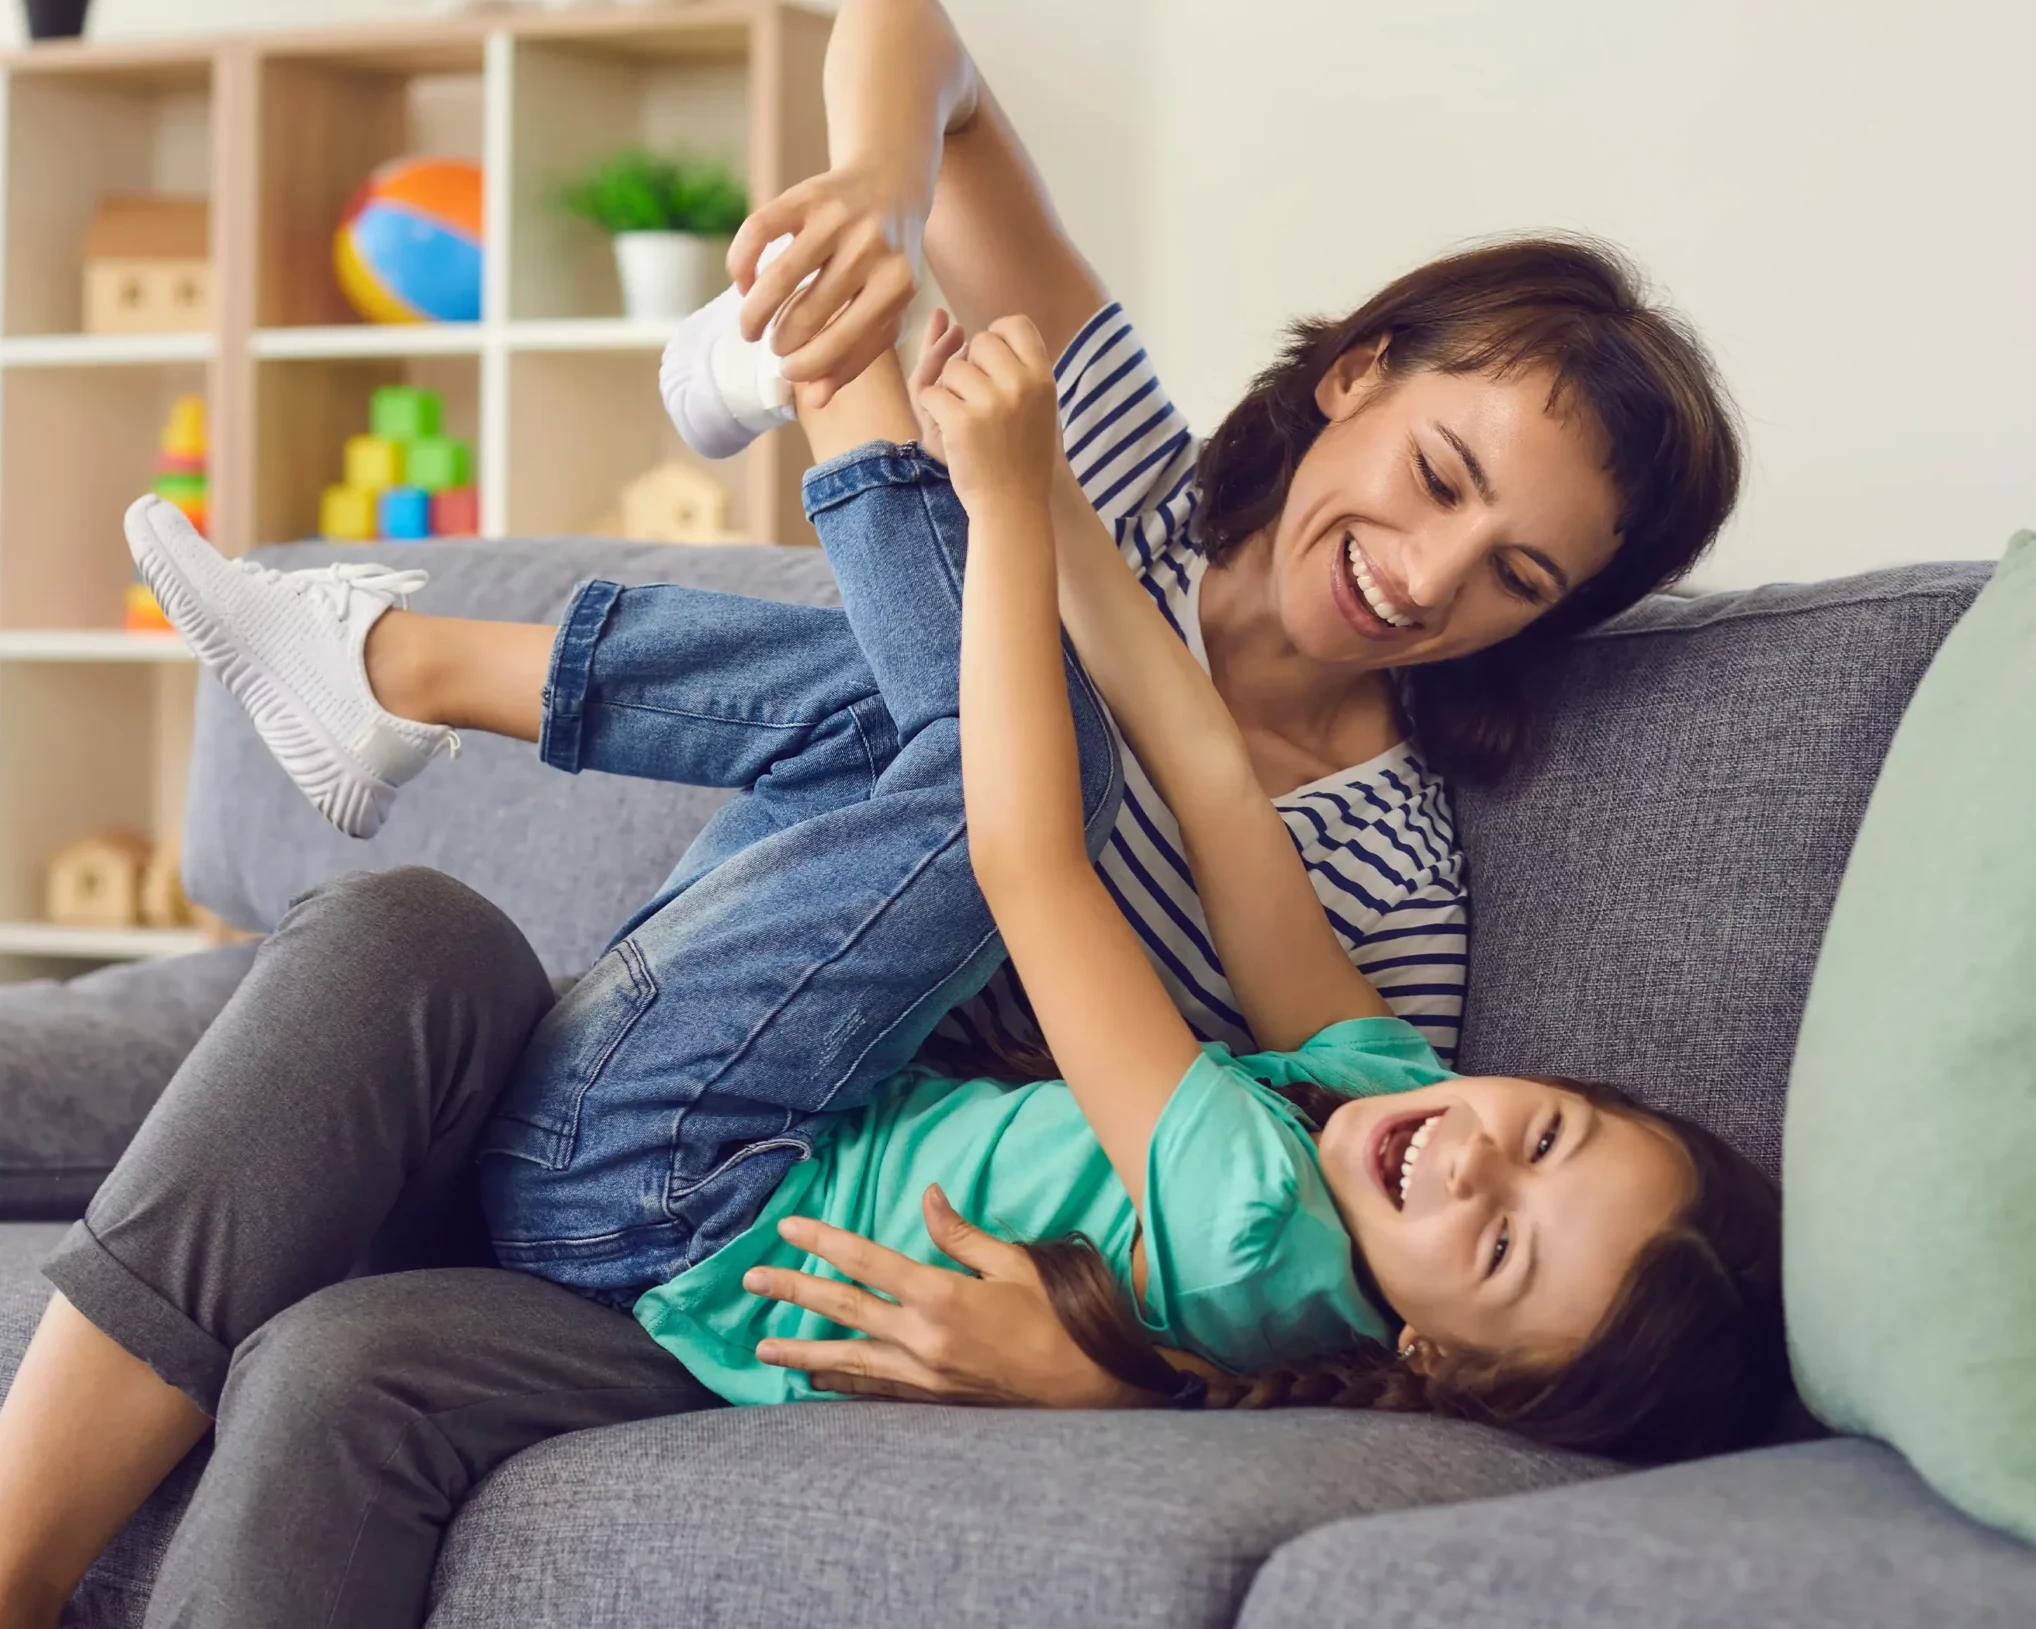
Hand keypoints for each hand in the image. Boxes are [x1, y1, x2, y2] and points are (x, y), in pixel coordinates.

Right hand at [727, 165, 924, 405]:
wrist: (891, 183)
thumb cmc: (885, 264)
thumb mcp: (886, 309)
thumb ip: (856, 355)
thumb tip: (817, 402)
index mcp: (896, 287)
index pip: (841, 344)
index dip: (807, 366)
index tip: (788, 372)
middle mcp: (870, 249)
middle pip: (806, 315)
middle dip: (781, 341)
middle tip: (774, 345)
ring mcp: (838, 219)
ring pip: (778, 279)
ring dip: (754, 313)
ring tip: (750, 328)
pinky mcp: (807, 194)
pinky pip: (758, 233)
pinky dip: (742, 264)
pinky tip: (743, 284)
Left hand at [744, 1184, 1148, 1407]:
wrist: (1083, 1389)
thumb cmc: (1054, 1319)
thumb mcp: (1014, 1266)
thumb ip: (962, 1236)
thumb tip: (929, 1196)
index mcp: (941, 1297)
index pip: (867, 1261)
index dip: (824, 1242)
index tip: (788, 1228)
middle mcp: (922, 1339)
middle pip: (844, 1309)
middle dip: (794, 1291)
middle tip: (751, 1280)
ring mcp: (922, 1376)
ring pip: (847, 1358)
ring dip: (801, 1349)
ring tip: (762, 1345)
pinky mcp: (929, 1400)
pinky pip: (873, 1390)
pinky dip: (841, 1383)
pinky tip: (815, 1380)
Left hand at [915, 316, 1061, 512]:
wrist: (1013, 506)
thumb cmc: (1024, 457)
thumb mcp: (1040, 408)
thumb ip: (1021, 369)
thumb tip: (988, 331)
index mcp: (1043, 379)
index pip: (1016, 325)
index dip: (996, 335)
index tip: (988, 358)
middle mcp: (1020, 385)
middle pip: (980, 342)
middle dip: (970, 363)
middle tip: (976, 397)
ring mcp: (990, 403)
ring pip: (952, 368)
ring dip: (951, 389)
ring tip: (967, 418)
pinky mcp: (962, 422)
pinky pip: (932, 392)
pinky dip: (935, 410)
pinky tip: (952, 430)